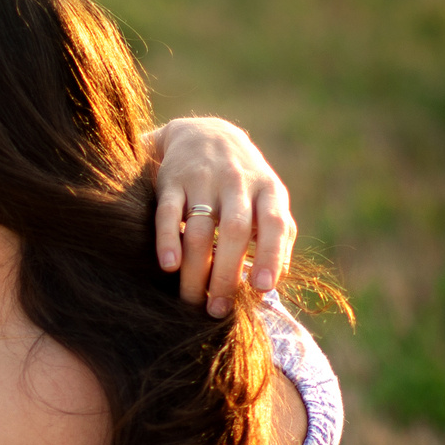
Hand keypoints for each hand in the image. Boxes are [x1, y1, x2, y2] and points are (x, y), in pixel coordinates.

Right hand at [147, 117, 296, 316]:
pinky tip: (168, 266)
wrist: (205, 134)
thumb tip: (272, 285)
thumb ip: (277, 236)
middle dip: (227, 275)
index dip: (271, 255)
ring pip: (201, 229)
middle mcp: (238, 182)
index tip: (262, 288)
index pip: (275, 224)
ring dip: (196, 270)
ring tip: (192, 301)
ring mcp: (204, 180)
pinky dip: (168, 240)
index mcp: (268, 190)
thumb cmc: (242, 183)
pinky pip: (168, 213)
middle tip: (218, 310)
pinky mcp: (172, 180)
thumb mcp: (267, 200)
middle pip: (235, 232)